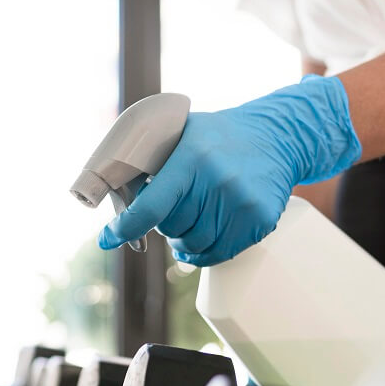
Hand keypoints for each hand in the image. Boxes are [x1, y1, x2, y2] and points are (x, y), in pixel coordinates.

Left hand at [97, 76, 362, 265]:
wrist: (278, 137)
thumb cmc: (219, 137)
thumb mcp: (182, 132)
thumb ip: (151, 157)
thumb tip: (112, 188)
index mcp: (192, 158)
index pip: (151, 207)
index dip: (124, 228)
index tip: (107, 239)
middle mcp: (218, 182)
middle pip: (172, 229)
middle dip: (163, 225)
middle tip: (168, 212)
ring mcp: (242, 204)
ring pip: (195, 246)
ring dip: (183, 242)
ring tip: (186, 225)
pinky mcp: (260, 220)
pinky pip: (221, 253)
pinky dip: (205, 252)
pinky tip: (203, 237)